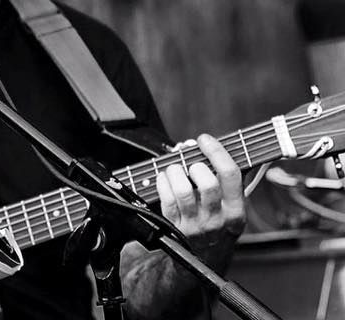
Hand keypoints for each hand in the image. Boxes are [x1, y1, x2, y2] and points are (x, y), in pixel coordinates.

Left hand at [155, 134, 245, 270]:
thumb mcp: (232, 206)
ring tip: (175, 169)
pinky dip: (162, 183)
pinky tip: (164, 179)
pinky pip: (166, 200)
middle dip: (195, 165)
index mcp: (237, 210)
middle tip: (190, 163)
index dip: (216, 151)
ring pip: (183, 191)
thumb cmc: (218, 223)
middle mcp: (218, 219)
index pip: (231, 174)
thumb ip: (224, 179)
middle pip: (207, 183)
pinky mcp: (176, 228)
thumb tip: (199, 145)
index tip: (204, 139)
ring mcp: (196, 226)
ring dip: (175, 172)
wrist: (205, 260)